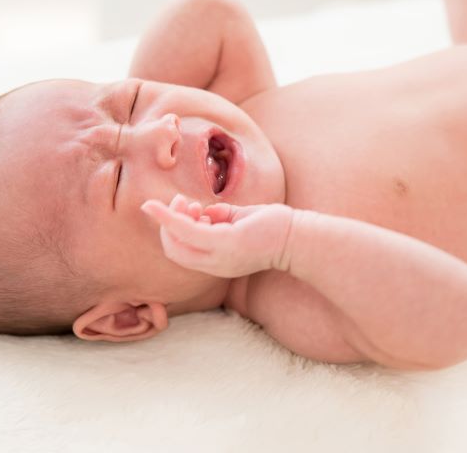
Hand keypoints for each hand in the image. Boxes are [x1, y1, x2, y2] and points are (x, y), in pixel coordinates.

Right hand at [141, 194, 294, 277]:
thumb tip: (202, 211)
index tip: (186, 207)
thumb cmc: (272, 227)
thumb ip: (218, 218)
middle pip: (173, 248)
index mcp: (218, 261)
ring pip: (177, 242)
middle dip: (168, 223)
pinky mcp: (227, 242)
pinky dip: (174, 217)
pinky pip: (190, 231)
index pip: (180, 252)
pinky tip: (174, 202)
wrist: (298, 237)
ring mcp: (219, 256)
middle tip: (180, 202)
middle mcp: (215, 264)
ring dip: (173, 218)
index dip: (173, 230)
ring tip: (188, 202)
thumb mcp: (237, 222)